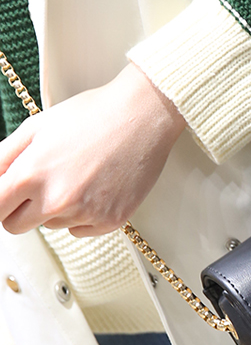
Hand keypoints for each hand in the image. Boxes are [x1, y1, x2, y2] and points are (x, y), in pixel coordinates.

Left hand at [0, 63, 185, 235]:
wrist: (143, 115)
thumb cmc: (93, 114)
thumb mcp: (37, 126)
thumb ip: (3, 157)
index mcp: (30, 174)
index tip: (7, 195)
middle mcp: (57, 200)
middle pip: (17, 226)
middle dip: (21, 208)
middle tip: (41, 184)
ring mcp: (87, 213)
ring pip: (53, 225)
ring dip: (58, 208)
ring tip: (80, 175)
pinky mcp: (112, 220)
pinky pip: (82, 230)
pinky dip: (84, 214)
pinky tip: (97, 187)